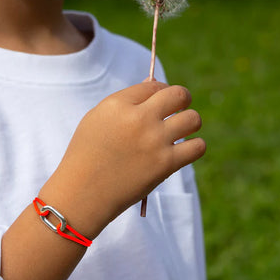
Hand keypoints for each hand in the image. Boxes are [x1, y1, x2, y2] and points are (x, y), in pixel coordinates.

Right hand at [39, 81, 205, 238]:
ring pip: (193, 119)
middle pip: (179, 95)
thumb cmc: (86, 154)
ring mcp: (154, 141)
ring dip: (190, 122)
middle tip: (179, 107)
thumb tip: (153, 85)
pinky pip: (198, 147)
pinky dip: (194, 146)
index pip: (154, 86)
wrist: (82, 193)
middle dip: (183, 98)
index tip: (162, 101)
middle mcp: (139, 118)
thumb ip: (126, 101)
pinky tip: (184, 150)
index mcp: (118, 104)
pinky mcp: (165, 164)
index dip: (161, 91)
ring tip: (181, 130)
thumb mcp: (97, 118)